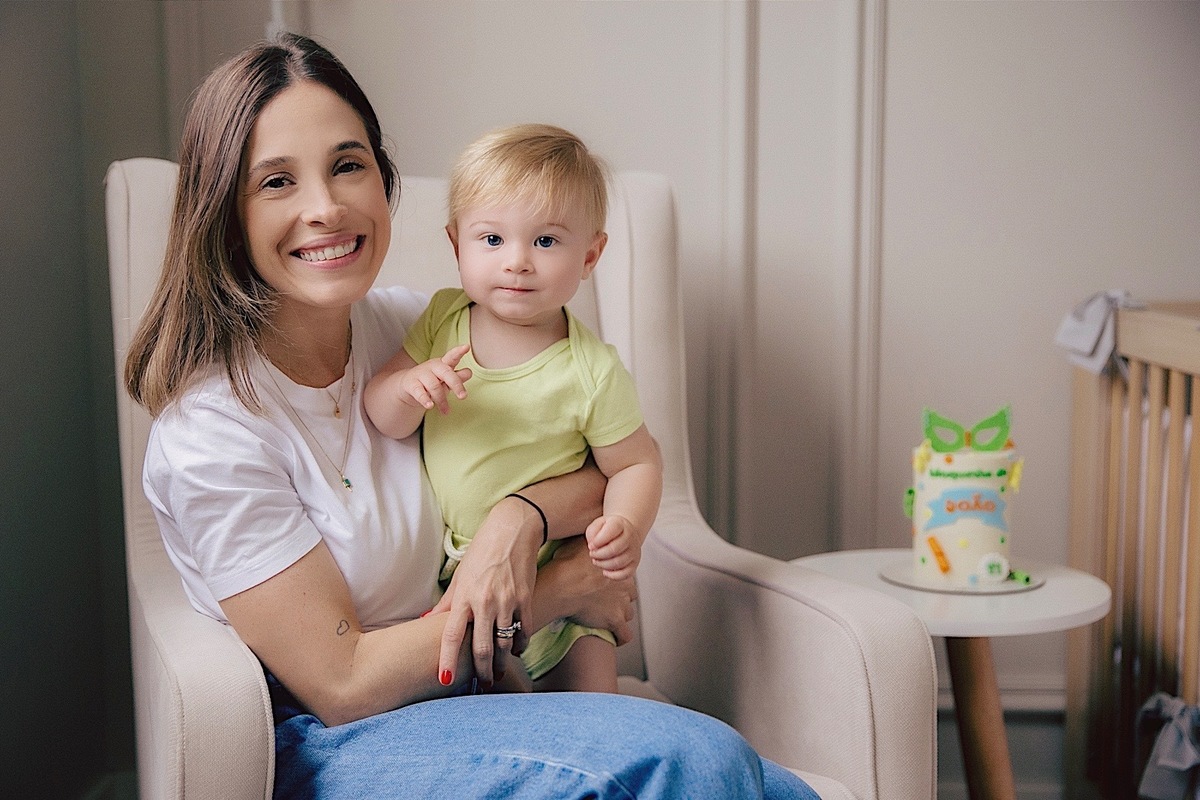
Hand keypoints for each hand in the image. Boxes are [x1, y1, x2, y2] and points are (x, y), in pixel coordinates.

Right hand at [400, 344, 471, 414]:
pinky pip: (419, 392)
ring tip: (446, 411)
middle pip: (446, 373)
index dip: (458, 352)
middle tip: (463, 397)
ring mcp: (421, 374)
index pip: (452, 356)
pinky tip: (430, 406)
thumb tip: (468, 373)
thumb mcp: (446, 379)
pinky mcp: (411, 384)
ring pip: (434, 386)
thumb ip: (457, 377)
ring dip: (441, 400)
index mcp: (444, 364)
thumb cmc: (433, 381)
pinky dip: (425, 400)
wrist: (408, 385)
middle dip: (456, 384)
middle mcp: (433, 366)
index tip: (466, 347)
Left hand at [430, 496, 541, 685]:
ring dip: (501, 663)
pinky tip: (515, 651)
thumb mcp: (460, 575)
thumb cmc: (482, 552)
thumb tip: (428, 620)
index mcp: (464, 597)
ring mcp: (507, 601)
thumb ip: (446, 602)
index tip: (445, 679)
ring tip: (497, 674)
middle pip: (482, 647)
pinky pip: (524, 630)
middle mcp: (484, 602)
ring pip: (505, 643)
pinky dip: (520, 644)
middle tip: (482, 685)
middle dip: (482, 672)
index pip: (452, 636)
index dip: (448, 659)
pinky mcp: (526, 598)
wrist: (513, 530)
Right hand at [542, 536, 636, 644]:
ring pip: (628, 613)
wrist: (563, 584)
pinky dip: (621, 637)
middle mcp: (624, 586)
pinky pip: (625, 634)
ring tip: (607, 618)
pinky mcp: (614, 621)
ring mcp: (620, 605)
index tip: (605, 583)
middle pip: (629, 595)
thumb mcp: (581, 543)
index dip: (615, 580)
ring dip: (619, 615)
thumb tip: (590, 533)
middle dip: (620, 597)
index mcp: (618, 568)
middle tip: (606, 600)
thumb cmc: (567, 563)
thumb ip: (591, 541)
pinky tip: (615, 637)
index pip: (625, 576)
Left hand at [584, 514, 640, 579]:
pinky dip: (613, 576)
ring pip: (619, 563)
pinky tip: (605, 571)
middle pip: (614, 549)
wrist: (623, 533)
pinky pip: (626, 574)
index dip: (597, 541)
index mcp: (620, 524)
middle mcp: (630, 537)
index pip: (611, 532)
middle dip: (599, 554)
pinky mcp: (635, 563)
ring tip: (596, 561)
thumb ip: (593, 532)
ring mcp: (634, 551)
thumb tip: (593, 546)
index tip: (590, 545)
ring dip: (603, 565)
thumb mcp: (597, 525)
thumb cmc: (607, 530)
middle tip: (592, 554)